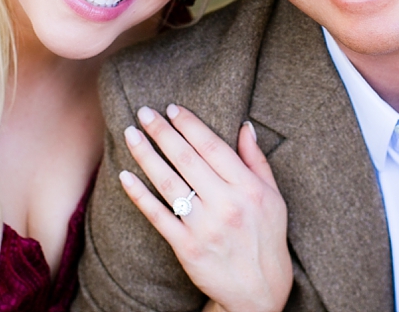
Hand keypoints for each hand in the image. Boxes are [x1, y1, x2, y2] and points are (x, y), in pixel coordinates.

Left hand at [119, 104, 292, 311]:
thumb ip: (256, 160)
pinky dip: (140, 195)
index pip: (213, 147)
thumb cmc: (266, 237)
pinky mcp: (187, 247)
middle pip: (187, 159)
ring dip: (146, 155)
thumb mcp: (273, 196)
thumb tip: (245, 126)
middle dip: (163, 132)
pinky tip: (125, 176)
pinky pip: (158, 215)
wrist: (259, 290)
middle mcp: (227, 205)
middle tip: (145, 112)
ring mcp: (205, 227)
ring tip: (130, 134)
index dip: (190, 125)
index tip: (173, 108)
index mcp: (248, 188)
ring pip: (169, 183)